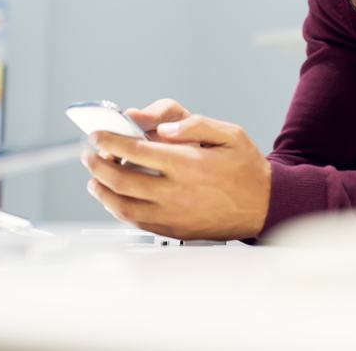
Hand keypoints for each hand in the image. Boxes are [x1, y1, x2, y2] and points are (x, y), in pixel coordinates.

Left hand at [81, 99, 270, 240]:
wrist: (264, 206)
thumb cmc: (247, 170)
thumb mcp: (230, 134)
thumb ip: (195, 124)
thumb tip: (164, 128)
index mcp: (188, 164)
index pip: (135, 151)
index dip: (110, 141)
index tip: (99, 135)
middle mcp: (177, 191)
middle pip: (121, 179)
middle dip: (98, 163)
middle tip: (90, 154)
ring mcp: (173, 214)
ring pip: (122, 205)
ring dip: (101, 189)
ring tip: (94, 177)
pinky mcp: (173, 230)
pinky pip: (135, 221)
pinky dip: (118, 209)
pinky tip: (114, 198)